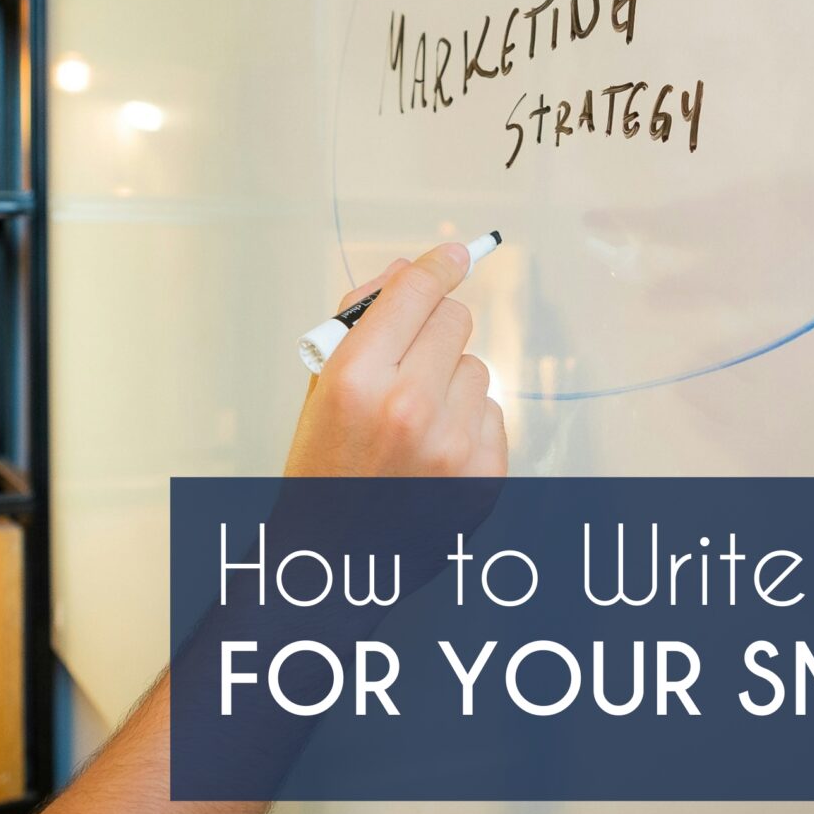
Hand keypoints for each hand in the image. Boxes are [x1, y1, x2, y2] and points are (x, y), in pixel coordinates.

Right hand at [283, 243, 508, 478]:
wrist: (335, 559)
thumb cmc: (323, 470)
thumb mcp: (321, 387)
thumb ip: (360, 321)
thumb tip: (411, 270)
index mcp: (356, 379)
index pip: (414, 292)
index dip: (436, 266)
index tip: (454, 254)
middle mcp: (408, 407)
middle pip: (455, 320)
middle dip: (435, 328)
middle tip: (412, 356)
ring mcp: (452, 445)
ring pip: (477, 367)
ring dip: (451, 380)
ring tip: (416, 418)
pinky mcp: (484, 474)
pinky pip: (493, 412)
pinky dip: (468, 421)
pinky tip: (435, 447)